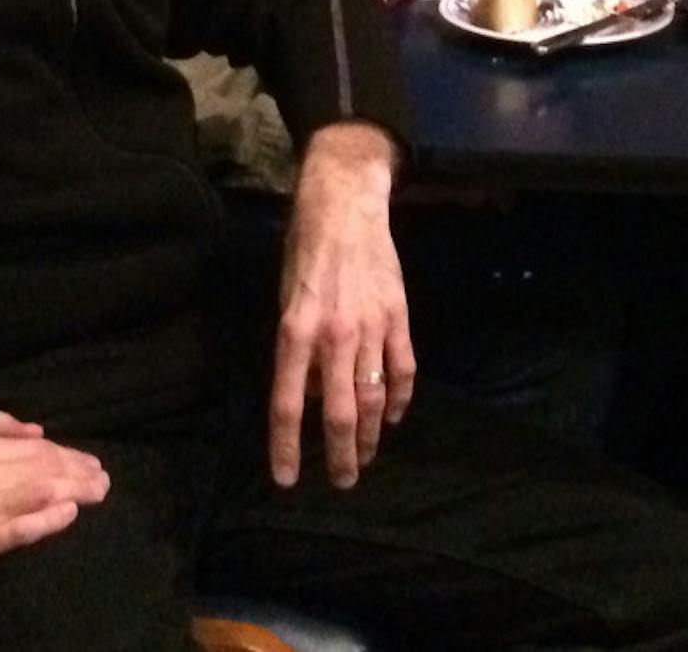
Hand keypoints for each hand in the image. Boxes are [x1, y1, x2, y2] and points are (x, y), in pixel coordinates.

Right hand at [0, 412, 108, 613]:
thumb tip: (37, 430)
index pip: (33, 448)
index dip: (68, 454)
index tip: (92, 463)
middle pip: (40, 470)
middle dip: (78, 473)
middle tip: (103, 480)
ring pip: (35, 495)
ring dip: (74, 493)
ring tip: (97, 493)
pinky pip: (17, 529)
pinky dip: (46, 520)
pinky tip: (68, 514)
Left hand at [270, 122, 412, 489]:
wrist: (346, 206)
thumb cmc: (305, 250)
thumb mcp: (284, 298)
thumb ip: (294, 350)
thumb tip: (307, 395)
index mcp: (294, 332)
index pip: (286, 405)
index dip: (286, 447)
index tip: (287, 479)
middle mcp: (332, 337)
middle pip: (336, 412)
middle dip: (339, 454)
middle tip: (342, 480)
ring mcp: (371, 328)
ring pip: (373, 397)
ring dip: (369, 435)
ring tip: (365, 457)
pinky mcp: (398, 317)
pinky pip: (403, 369)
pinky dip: (400, 398)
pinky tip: (393, 417)